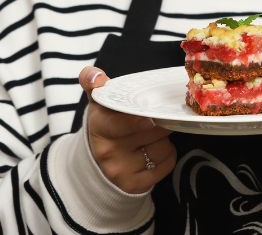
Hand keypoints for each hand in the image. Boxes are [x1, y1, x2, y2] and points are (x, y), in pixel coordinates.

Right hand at [79, 66, 174, 192]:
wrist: (97, 164)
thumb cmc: (106, 125)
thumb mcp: (98, 103)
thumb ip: (94, 82)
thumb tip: (94, 75)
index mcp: (98, 126)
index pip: (121, 123)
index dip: (138, 121)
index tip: (149, 118)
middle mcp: (107, 152)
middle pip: (152, 131)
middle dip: (160, 122)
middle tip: (155, 118)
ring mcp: (120, 171)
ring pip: (162, 147)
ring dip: (164, 140)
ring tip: (151, 137)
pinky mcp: (134, 186)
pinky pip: (167, 164)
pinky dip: (167, 156)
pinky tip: (153, 152)